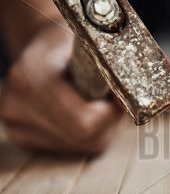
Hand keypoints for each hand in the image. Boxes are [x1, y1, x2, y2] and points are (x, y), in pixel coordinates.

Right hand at [0, 24, 121, 152]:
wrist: (43, 49)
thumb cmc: (70, 45)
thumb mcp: (92, 44)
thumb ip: (109, 68)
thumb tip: (132, 89)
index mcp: (31, 77)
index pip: (85, 122)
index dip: (111, 113)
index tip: (120, 96)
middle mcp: (15, 103)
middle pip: (84, 137)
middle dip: (107, 122)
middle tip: (109, 101)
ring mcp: (14, 122)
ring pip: (82, 145)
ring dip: (99, 130)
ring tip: (93, 104)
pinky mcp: (19, 136)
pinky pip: (72, 148)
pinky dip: (85, 135)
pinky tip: (78, 113)